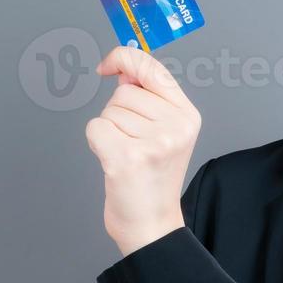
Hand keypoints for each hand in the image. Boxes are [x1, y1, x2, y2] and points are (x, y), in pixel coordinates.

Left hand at [84, 45, 201, 256]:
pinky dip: (96, 143)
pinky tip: (114, 162)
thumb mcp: (164, 134)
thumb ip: (148, 99)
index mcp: (187, 116)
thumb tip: (122, 72)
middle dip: (119, 115)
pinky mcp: (128, 157)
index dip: (125, 58)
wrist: (152, 224)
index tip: (108, 65)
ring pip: (108, 112)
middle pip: (123, 94)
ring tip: (128, 155)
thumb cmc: (153, 180)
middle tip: (133, 144)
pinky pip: (96, 128)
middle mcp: (175, 126)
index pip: (152, 69)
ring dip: (109, 132)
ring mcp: (153, 142)